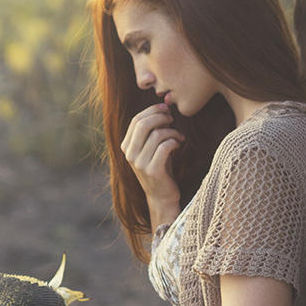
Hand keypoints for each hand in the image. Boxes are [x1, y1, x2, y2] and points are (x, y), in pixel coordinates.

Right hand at [121, 103, 183, 226]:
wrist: (161, 197)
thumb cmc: (160, 169)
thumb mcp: (152, 148)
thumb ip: (152, 131)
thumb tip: (163, 109)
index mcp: (127, 146)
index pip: (136, 120)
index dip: (152, 111)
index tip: (166, 109)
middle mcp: (130, 154)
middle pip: (143, 124)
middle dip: (160, 117)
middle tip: (172, 119)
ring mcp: (140, 163)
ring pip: (156, 134)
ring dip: (172, 131)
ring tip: (179, 136)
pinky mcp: (152, 171)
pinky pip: (165, 147)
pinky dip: (174, 141)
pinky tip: (179, 144)